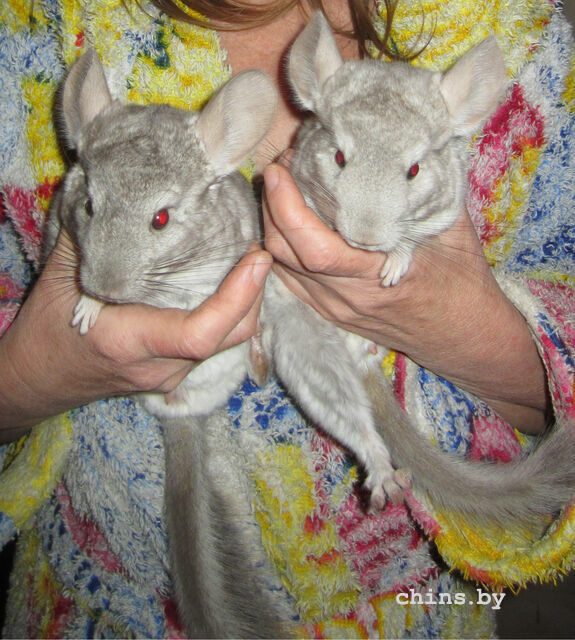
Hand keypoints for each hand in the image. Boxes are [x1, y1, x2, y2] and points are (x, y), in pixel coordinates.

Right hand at [0, 230, 271, 438]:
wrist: (40, 379)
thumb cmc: (47, 330)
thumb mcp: (59, 278)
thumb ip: (90, 237)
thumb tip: (121, 193)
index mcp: (129, 342)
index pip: (199, 333)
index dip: (236, 298)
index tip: (256, 259)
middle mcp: (158, 367)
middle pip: (228, 337)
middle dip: (254, 294)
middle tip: (259, 251)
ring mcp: (169, 375)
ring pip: (227, 343)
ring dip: (247, 304)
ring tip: (250, 262)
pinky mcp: (174, 373)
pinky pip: (215, 345)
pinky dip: (230, 315)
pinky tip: (231, 286)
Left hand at [263, 163, 549, 432]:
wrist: (462, 336)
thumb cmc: (462, 282)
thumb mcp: (454, 231)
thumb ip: (428, 189)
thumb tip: (408, 144)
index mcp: (376, 277)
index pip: (315, 249)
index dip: (288, 207)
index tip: (281, 169)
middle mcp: (346, 297)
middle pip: (286, 254)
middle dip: (271, 207)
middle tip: (279, 168)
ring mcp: (334, 308)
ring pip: (281, 268)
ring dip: (271, 226)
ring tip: (279, 189)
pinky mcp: (329, 312)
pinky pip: (289, 280)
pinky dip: (280, 249)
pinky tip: (285, 223)